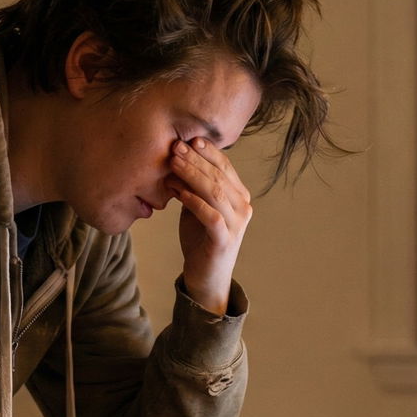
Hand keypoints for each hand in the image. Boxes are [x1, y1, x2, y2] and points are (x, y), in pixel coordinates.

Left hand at [166, 139, 251, 315]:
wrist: (207, 277)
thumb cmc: (200, 240)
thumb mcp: (196, 208)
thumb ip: (192, 187)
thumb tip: (175, 159)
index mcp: (239, 196)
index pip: (225, 167)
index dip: (207, 152)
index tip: (188, 138)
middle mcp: (243, 207)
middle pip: (218, 176)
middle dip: (195, 159)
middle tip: (175, 146)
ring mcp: (236, 224)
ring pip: (215, 192)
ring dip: (192, 175)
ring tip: (173, 163)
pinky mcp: (224, 240)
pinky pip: (210, 215)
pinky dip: (193, 201)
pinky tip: (179, 192)